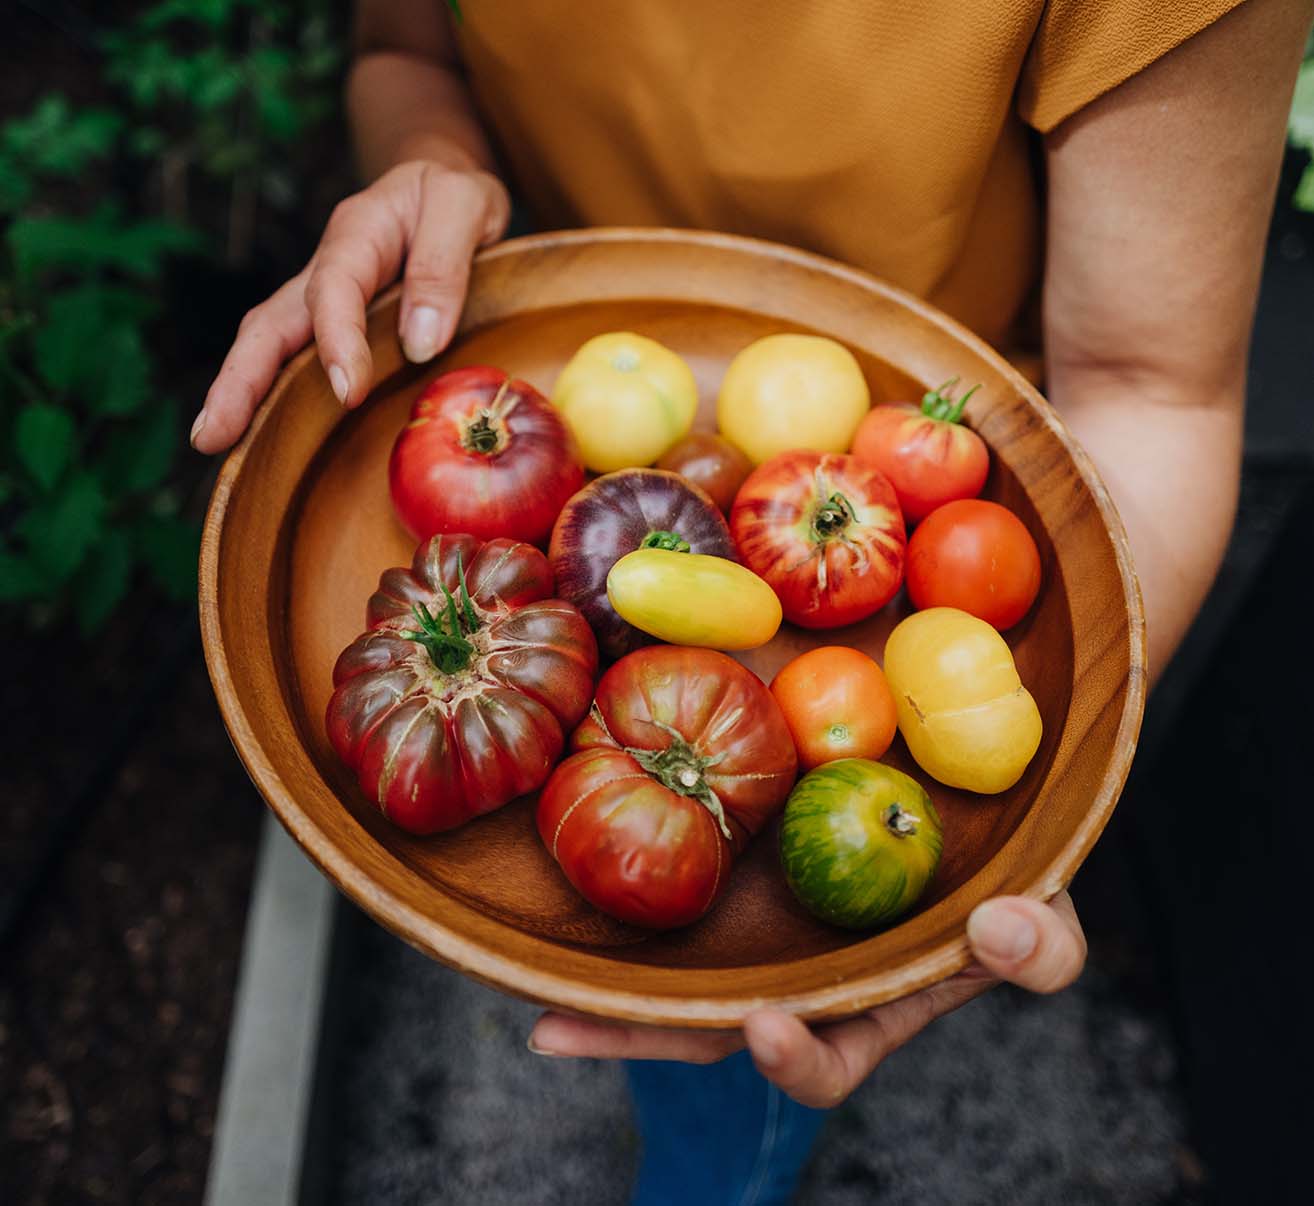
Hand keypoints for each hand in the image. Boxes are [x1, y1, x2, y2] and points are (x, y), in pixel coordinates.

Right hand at [190, 160, 509, 452]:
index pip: (334, 289)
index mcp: (357, 232)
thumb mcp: (465, 202)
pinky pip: (297, 361)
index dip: (336, 340)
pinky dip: (274, 398)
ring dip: (239, 394)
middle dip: (239, 379)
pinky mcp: (334, 327)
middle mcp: (326, 269)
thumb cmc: (453, 196)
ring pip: (271, 345)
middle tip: (211, 434)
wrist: (444, 189)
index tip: (349, 391)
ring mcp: (322, 299)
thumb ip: (444, 265)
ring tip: (211, 442)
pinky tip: (259, 440)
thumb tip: (419, 343)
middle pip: (270, 323)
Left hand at [528, 891, 1084, 1107]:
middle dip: (635, 1033)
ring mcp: (760, 922)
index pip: (822, 1059)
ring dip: (605, 977)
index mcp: (866, 1007)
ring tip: (528, 978)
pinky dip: (630, 868)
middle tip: (557, 1028)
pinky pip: (676, 870)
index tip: (760, 1023)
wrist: (974, 790)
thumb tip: (1001, 929)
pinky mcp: (738, 856)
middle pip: (709, 1024)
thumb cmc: (1015, 872)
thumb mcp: (1048, 915)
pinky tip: (577, 848)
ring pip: (674, 963)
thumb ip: (1042, 945)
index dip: (789, 1057)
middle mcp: (798, 977)